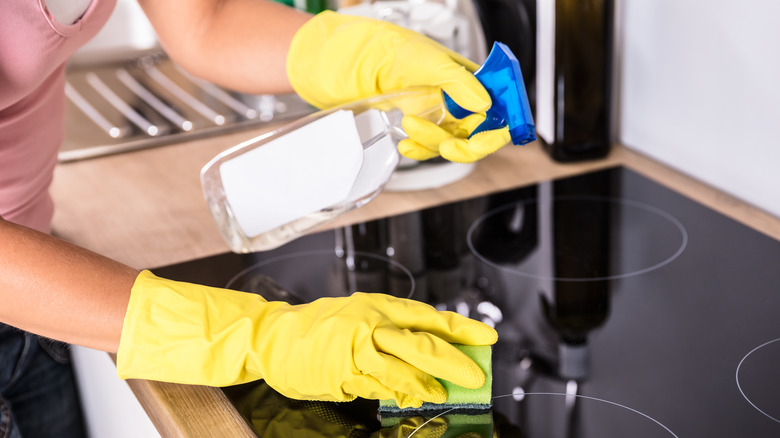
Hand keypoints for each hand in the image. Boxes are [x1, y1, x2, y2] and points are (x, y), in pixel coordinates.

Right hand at [116, 271, 496, 407]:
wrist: (274, 336)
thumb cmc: (320, 328)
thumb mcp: (359, 317)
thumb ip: (392, 333)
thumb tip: (431, 352)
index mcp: (379, 306)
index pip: (429, 316)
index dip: (461, 328)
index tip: (487, 337)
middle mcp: (371, 322)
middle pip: (422, 342)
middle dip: (454, 361)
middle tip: (477, 375)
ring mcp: (357, 347)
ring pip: (403, 366)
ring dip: (428, 383)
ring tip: (448, 394)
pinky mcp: (343, 372)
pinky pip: (379, 386)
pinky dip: (399, 394)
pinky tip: (414, 400)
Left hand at [286, 11, 509, 162]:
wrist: (336, 62)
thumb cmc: (379, 48)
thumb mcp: (423, 59)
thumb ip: (457, 81)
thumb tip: (485, 103)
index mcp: (464, 75)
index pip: (497, 103)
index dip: (501, 122)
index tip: (492, 135)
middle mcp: (453, 95)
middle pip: (478, 131)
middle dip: (466, 143)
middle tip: (448, 146)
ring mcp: (434, 112)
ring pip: (452, 142)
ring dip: (434, 144)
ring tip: (410, 127)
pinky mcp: (415, 126)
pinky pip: (428, 147)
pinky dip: (420, 150)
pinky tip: (406, 145)